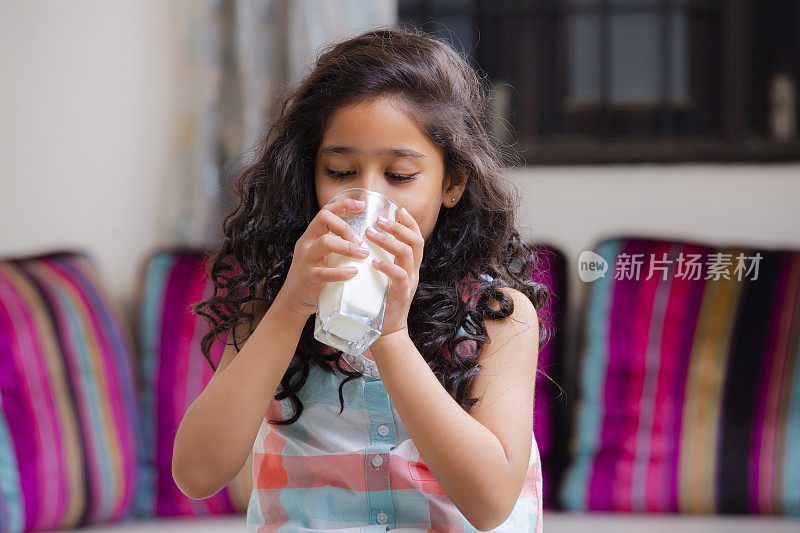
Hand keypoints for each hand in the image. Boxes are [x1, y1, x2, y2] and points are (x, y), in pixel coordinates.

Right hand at [279, 196, 369, 316]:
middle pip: (323, 219)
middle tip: (361, 240)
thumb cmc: (314, 277)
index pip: (326, 211)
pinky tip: (353, 273)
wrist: (293, 301)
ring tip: (363, 254)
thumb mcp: (322, 256)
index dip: (343, 205)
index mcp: (312, 236)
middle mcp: (307, 243)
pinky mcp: (308, 277)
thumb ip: (337, 246)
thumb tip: (366, 240)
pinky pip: (324, 272)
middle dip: (345, 226)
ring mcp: (306, 260)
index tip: (361, 205)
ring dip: (348, 247)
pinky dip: (341, 272)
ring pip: (325, 242)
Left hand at [365, 206, 423, 342]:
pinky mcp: (402, 294)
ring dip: (388, 241)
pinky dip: (387, 266)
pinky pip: (400, 276)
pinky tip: (374, 262)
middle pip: (415, 241)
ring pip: (407, 254)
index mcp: (411, 265)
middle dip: (398, 227)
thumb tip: (367, 241)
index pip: (416, 237)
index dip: (409, 222)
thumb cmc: (381, 301)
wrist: (387, 330)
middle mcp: (414, 271)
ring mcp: (410, 282)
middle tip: (379, 220)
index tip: (398, 209)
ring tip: (371, 234)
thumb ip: (382, 259)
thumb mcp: (384, 275)